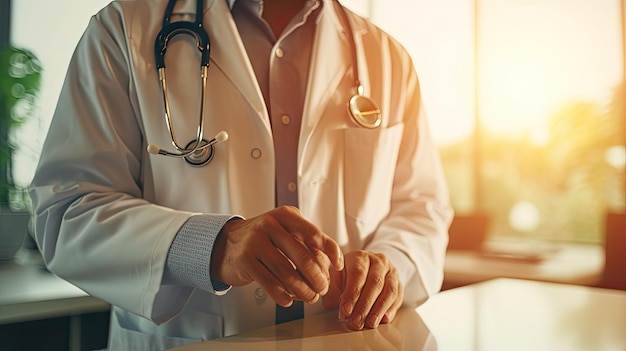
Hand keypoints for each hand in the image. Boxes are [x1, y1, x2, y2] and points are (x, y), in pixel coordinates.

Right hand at [210, 206, 343, 306]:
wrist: (227, 244)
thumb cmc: (264, 239)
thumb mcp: (286, 231)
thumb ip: (308, 241)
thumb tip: (333, 262)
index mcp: (285, 215)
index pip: (314, 234)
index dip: (330, 252)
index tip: (338, 266)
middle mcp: (270, 225)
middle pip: (302, 257)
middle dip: (317, 278)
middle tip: (323, 289)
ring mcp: (255, 242)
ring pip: (287, 273)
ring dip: (302, 290)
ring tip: (309, 297)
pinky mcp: (245, 260)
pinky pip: (270, 283)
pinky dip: (283, 296)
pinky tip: (289, 300)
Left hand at [322, 251, 403, 329]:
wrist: (370, 266)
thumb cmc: (351, 272)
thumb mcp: (338, 274)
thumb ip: (332, 287)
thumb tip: (331, 303)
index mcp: (361, 257)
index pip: (358, 273)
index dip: (352, 293)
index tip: (345, 311)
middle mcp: (379, 262)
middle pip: (375, 283)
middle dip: (364, 305)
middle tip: (356, 322)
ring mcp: (392, 273)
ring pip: (389, 291)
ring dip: (378, 310)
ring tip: (369, 324)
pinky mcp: (400, 285)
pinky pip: (398, 298)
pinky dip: (390, 310)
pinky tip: (383, 320)